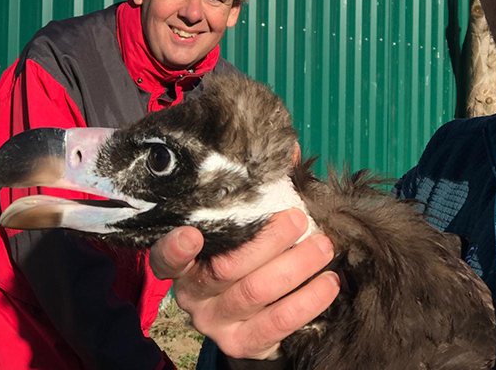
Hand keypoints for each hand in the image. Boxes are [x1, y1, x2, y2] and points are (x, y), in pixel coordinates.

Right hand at [150, 209, 339, 359]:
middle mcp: (193, 296)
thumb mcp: (241, 227)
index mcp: (185, 264)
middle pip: (227, 268)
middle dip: (269, 240)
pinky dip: (309, 301)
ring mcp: (217, 323)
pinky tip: (329, 283)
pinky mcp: (244, 344)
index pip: (166, 259)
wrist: (248, 318)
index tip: (192, 233)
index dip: (174, 249)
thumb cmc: (245, 256)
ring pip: (258, 291)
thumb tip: (287, 151)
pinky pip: (279, 324)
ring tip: (325, 246)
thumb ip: (258, 190)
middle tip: (299, 219)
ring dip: (297, 265)